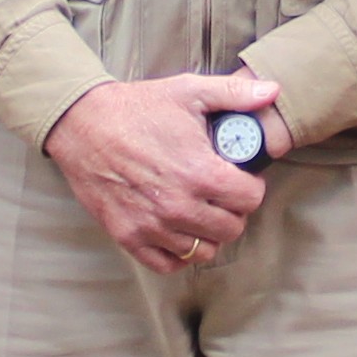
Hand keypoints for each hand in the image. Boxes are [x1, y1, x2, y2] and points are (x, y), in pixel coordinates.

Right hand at [46, 69, 282, 274]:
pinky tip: (177, 230)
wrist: (83, 124)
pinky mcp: (129, 236)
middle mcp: (179, 206)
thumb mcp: (189, 91)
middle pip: (231, 229)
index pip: (250, 200)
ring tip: (199, 211)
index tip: (239, 179)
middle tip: (220, 194)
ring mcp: (153, 226)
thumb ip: (235, 93)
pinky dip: (177, 252)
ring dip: (207, 233)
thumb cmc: (137, 108)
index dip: (250, 187)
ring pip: (203, 251)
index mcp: (201, 173)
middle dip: (232, 211)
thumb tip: (273, 91)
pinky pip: (167, 264)